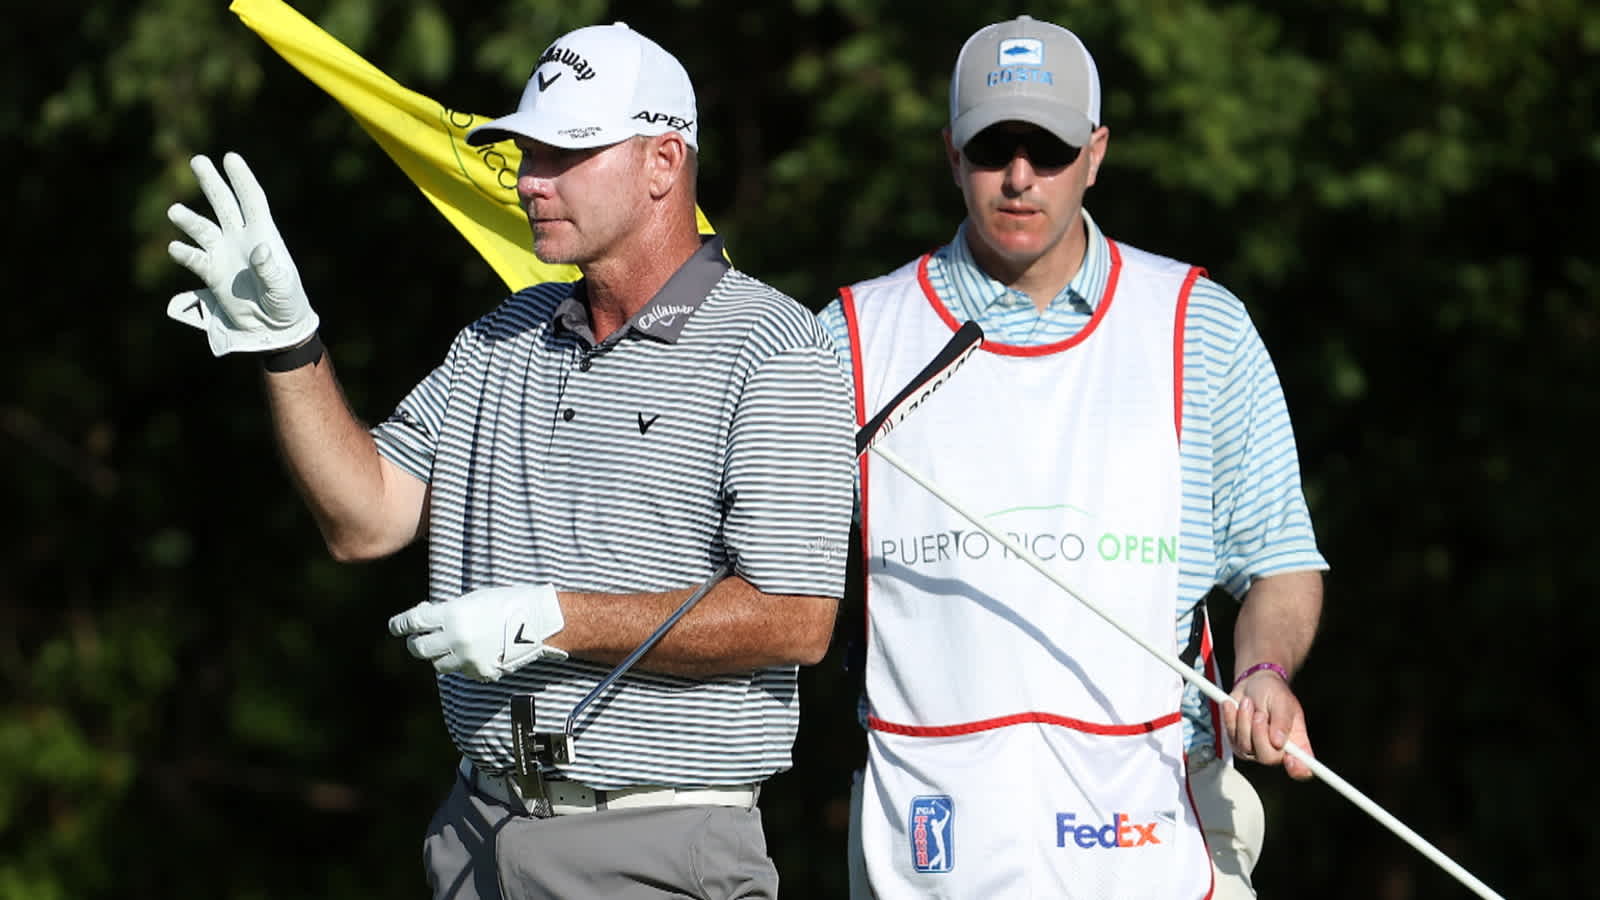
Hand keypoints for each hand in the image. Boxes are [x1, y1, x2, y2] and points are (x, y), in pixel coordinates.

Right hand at [166, 152, 319, 355]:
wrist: (274, 327)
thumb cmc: (286, 302)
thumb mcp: (283, 287)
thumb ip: (271, 269)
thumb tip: (261, 249)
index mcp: (263, 234)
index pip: (252, 200)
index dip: (242, 179)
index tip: (230, 158)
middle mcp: (241, 238)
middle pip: (224, 204)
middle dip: (212, 183)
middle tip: (198, 160)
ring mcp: (224, 253)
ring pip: (203, 229)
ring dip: (189, 220)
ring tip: (174, 211)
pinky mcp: (212, 273)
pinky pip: (194, 259)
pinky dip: (184, 253)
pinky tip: (176, 248)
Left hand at [387, 584, 567, 681]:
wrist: (537, 621)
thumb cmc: (507, 602)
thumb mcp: (473, 599)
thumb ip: (448, 612)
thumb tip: (428, 620)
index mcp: (452, 615)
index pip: (412, 622)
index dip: (399, 625)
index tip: (395, 627)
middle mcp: (455, 639)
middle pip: (418, 648)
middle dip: (416, 642)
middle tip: (419, 638)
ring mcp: (467, 658)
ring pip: (437, 664)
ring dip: (438, 655)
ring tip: (449, 646)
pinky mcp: (480, 672)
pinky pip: (461, 671)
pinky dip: (461, 663)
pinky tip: (473, 651)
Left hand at [1223, 667, 1314, 779]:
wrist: (1252, 684)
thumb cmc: (1273, 693)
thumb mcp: (1282, 701)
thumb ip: (1282, 721)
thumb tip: (1278, 742)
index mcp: (1296, 743)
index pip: (1301, 766)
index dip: (1298, 769)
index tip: (1291, 760)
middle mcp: (1277, 750)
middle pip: (1267, 758)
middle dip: (1259, 734)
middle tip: (1259, 714)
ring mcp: (1256, 749)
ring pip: (1245, 746)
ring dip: (1244, 721)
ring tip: (1248, 702)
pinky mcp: (1238, 744)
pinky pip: (1231, 737)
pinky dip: (1231, 719)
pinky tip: (1234, 706)